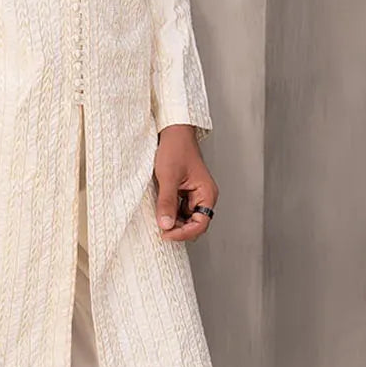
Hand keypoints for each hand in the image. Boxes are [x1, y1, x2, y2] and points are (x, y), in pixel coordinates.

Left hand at [153, 125, 216, 241]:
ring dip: (173, 221)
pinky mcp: (185, 193)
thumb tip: (165, 225)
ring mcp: (194, 195)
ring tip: (159, 217)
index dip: (184, 233)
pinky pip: (179, 209)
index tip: (166, 234)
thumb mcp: (168, 176)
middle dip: (178, 229)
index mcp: (207, 193)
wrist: (173, 132)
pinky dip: (170, 212)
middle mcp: (204, 196)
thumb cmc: (176, 148)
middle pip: (194, 224)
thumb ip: (167, 202)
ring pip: (185, 218)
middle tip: (160, 228)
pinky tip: (160, 210)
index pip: (200, 224)